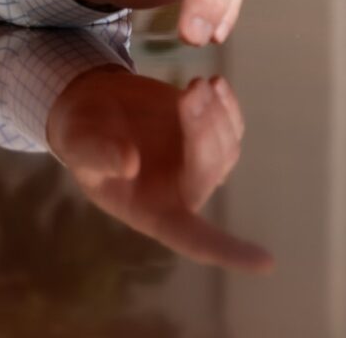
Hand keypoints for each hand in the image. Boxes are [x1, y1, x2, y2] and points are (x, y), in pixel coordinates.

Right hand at [47, 66, 271, 271]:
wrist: (94, 108)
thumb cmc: (83, 138)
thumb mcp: (79, 147)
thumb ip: (99, 156)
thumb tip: (128, 164)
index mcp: (155, 212)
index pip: (195, 240)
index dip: (229, 252)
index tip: (266, 263)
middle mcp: (184, 194)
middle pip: (208, 170)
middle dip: (201, 131)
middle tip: (188, 92)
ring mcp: (200, 164)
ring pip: (226, 146)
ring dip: (215, 114)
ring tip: (194, 83)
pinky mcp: (208, 135)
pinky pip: (231, 126)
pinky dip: (228, 106)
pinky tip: (215, 85)